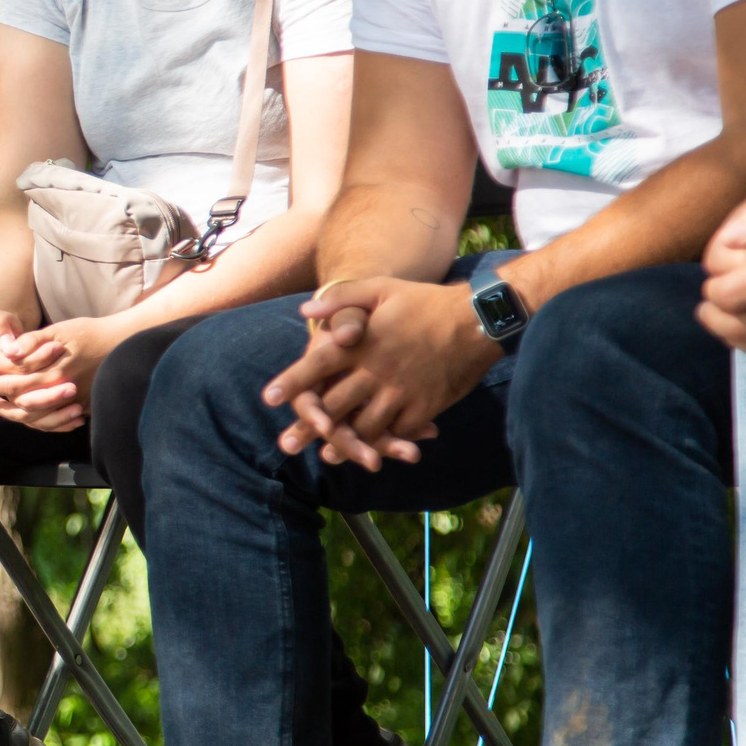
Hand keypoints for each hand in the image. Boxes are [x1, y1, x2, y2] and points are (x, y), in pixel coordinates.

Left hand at [0, 314, 122, 431]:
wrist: (122, 342)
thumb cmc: (87, 333)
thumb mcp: (58, 330)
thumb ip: (32, 343)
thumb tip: (9, 353)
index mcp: (52, 372)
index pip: (15, 384)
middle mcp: (62, 390)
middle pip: (24, 405)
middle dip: (2, 405)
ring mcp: (75, 401)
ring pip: (40, 419)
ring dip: (18, 416)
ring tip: (3, 410)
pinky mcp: (84, 406)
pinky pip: (58, 421)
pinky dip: (42, 422)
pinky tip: (29, 416)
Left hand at [265, 278, 490, 470]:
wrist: (478, 319)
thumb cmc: (424, 301)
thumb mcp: (381, 288)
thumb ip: (341, 299)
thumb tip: (305, 310)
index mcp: (362, 343)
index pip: (318, 365)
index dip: (292, 382)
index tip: (268, 398)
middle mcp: (377, 370)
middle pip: (335, 405)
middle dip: (308, 426)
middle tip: (285, 444)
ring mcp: (402, 391)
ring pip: (366, 425)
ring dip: (344, 443)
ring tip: (326, 456)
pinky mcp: (426, 405)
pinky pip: (399, 430)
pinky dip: (385, 441)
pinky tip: (373, 450)